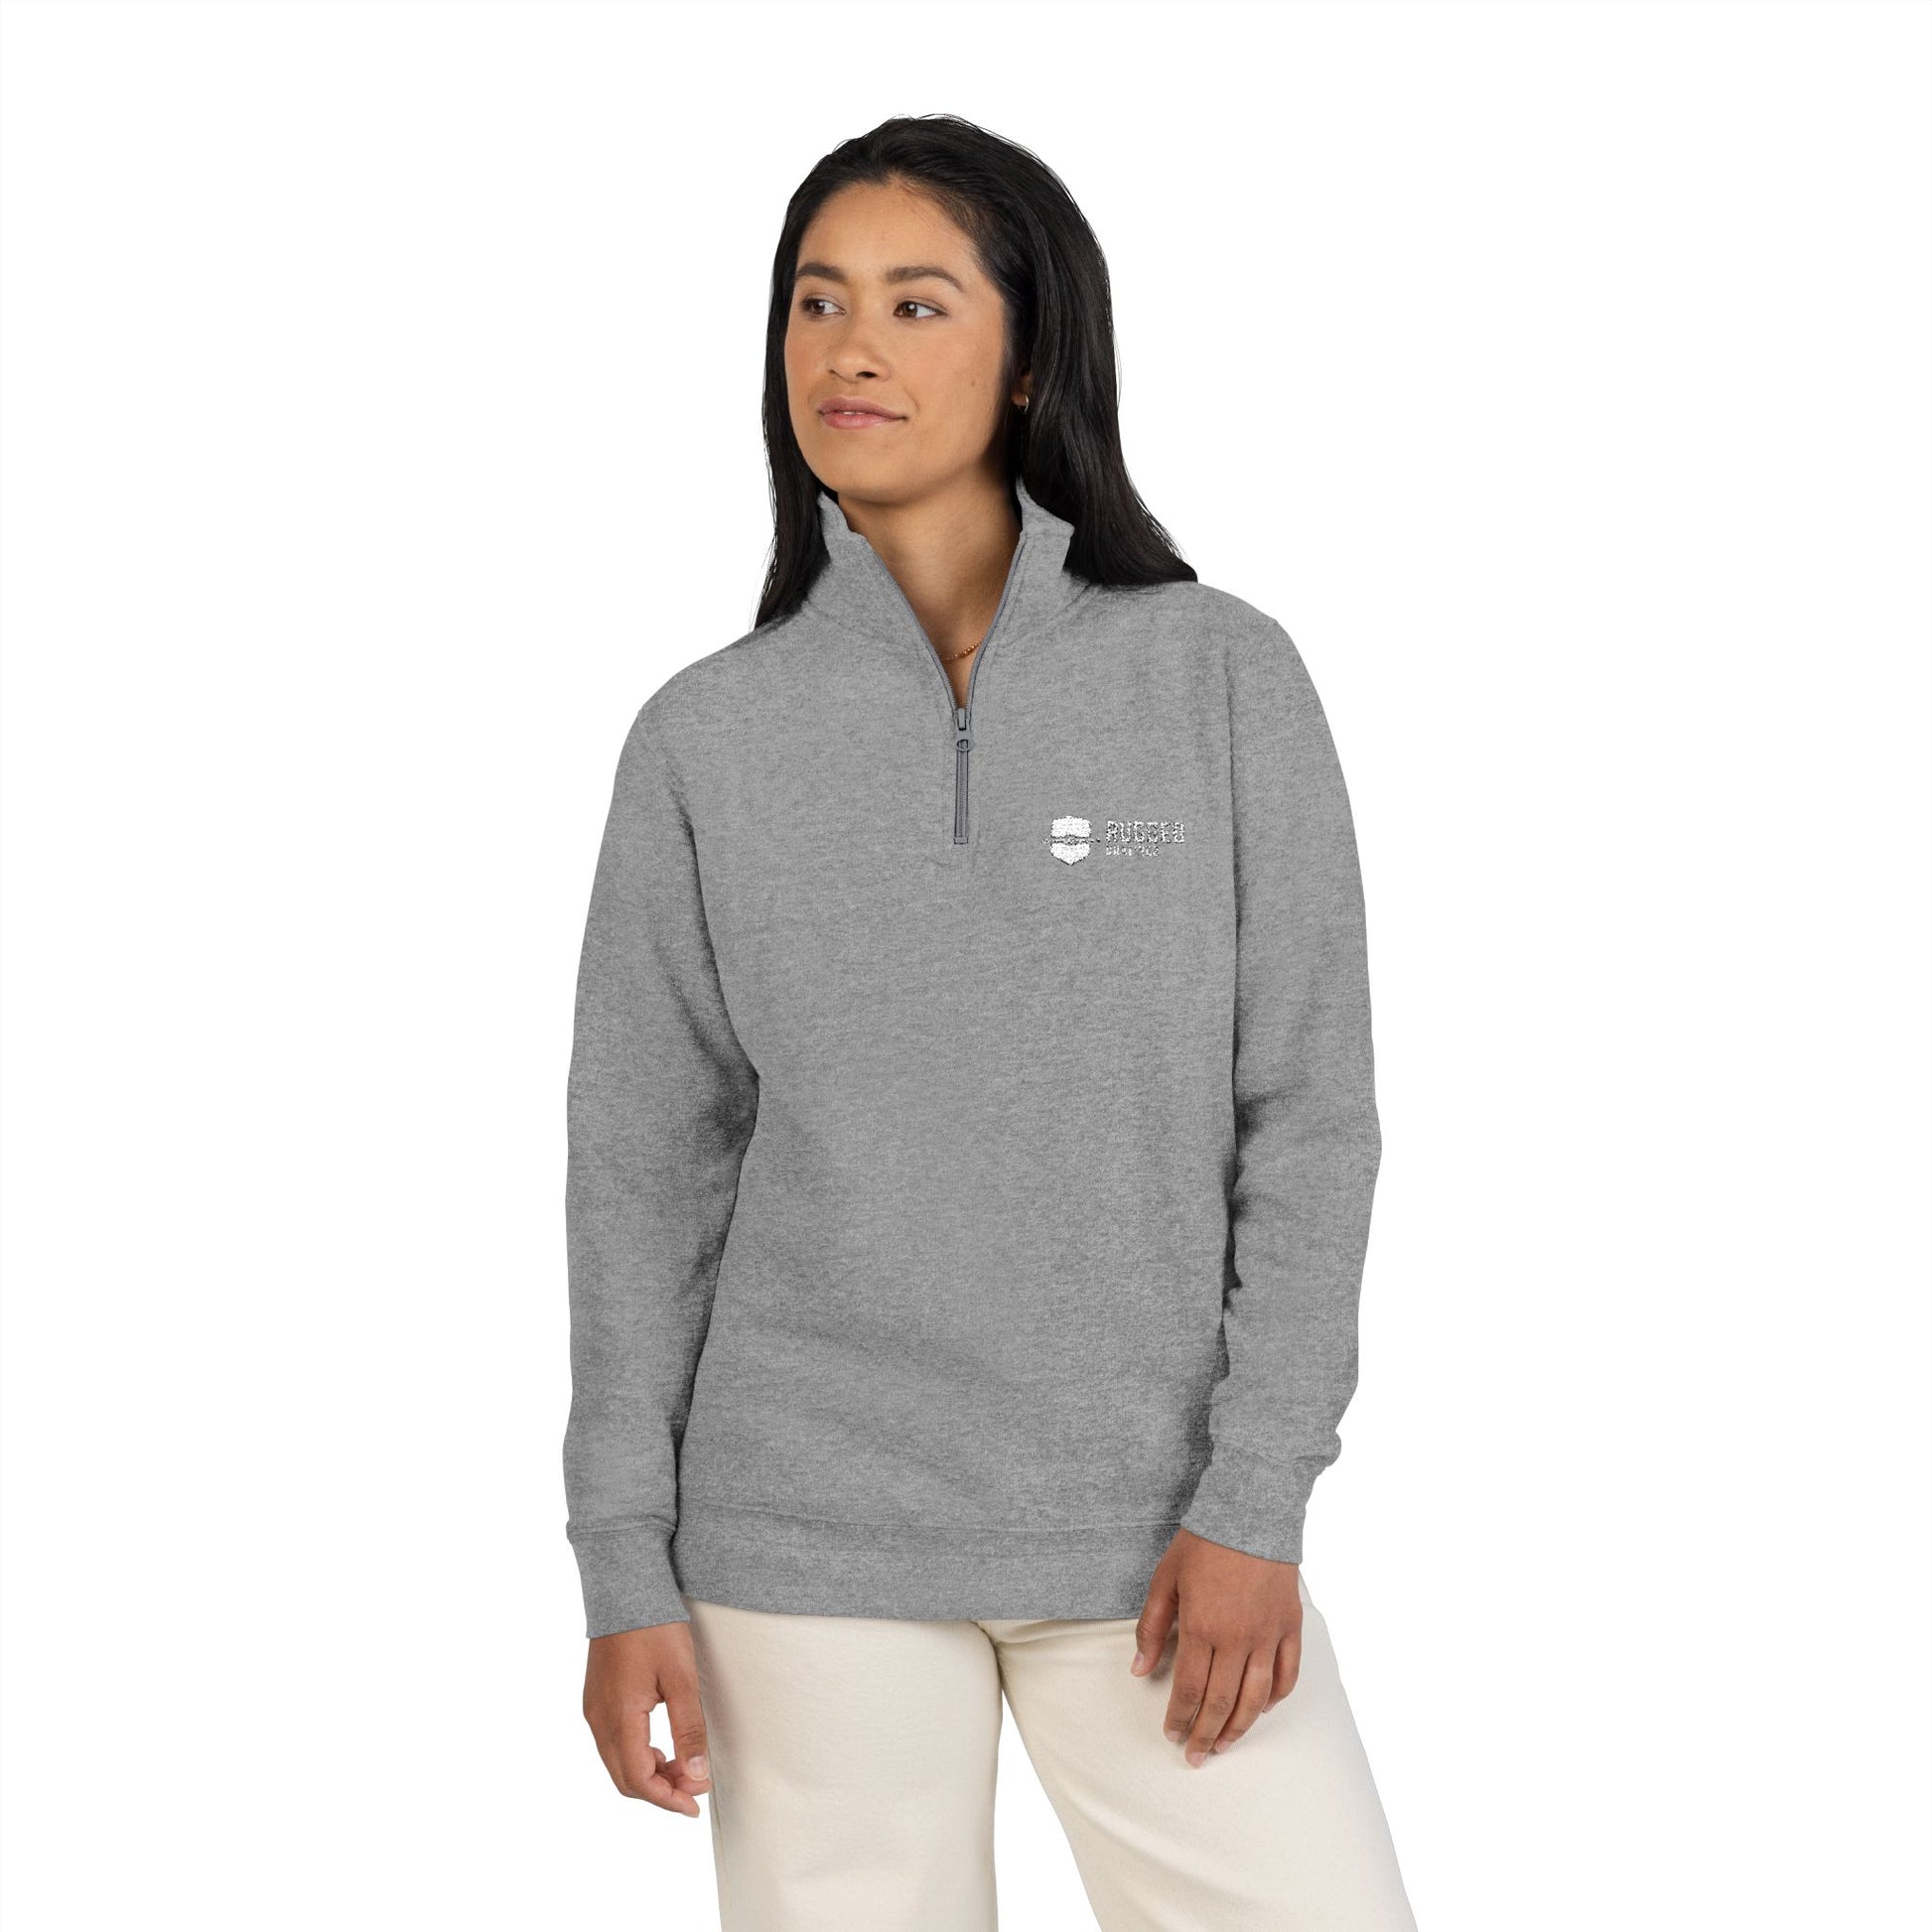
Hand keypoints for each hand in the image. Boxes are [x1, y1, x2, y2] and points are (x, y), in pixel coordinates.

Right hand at [582, 1620, 712, 1814]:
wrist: (625, 1588)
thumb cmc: (655, 1627)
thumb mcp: (681, 1677)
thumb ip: (689, 1728)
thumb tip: (697, 1774)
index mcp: (619, 1717)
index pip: (639, 1780)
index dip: (668, 1798)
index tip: (696, 1803)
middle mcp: (598, 1719)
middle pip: (625, 1779)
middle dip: (660, 1792)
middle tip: (694, 1790)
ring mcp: (593, 1710)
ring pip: (617, 1763)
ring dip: (648, 1775)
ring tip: (683, 1769)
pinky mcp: (595, 1699)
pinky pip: (612, 1744)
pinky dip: (636, 1756)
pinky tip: (661, 1749)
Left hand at [1129, 1526, 1301, 1766]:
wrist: (1251, 1511)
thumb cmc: (1203, 1543)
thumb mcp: (1165, 1579)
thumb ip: (1152, 1627)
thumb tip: (1139, 1669)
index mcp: (1202, 1627)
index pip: (1189, 1688)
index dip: (1179, 1717)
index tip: (1171, 1735)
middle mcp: (1237, 1638)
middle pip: (1222, 1701)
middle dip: (1206, 1734)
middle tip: (1196, 1755)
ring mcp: (1268, 1634)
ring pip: (1256, 1697)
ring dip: (1240, 1727)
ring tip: (1225, 1745)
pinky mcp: (1290, 1626)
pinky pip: (1288, 1674)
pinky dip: (1276, 1697)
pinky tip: (1262, 1709)